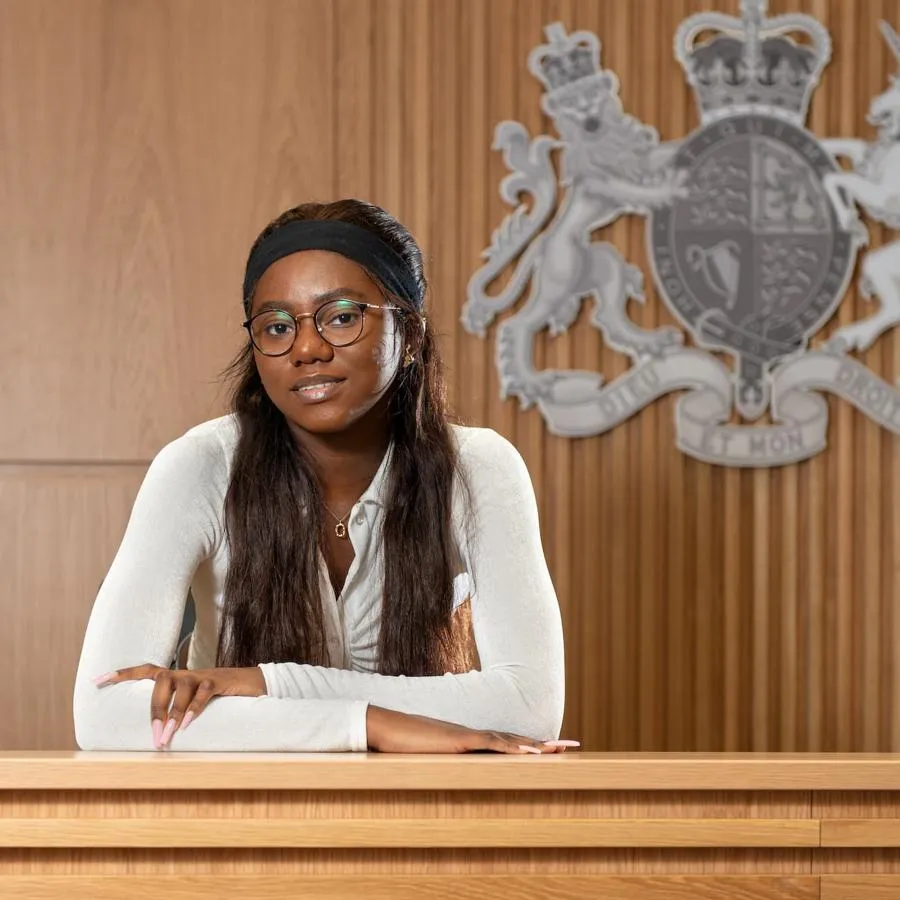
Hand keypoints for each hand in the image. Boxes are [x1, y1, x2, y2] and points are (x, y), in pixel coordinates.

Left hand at [93, 664, 266, 748]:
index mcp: (175, 678)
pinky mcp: (219, 681)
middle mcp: (185, 673)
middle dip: (154, 709)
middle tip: (154, 736)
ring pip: (181, 687)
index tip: (97, 681)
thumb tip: (155, 736)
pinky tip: (187, 725)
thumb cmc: (217, 697)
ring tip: (168, 735)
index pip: (144, 670)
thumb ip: (175, 712)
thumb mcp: (193, 704)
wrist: (253, 684)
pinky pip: (203, 692)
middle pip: (161, 680)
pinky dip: (194, 709)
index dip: (122, 674)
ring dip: (173, 713)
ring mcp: (202, 675)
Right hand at [365, 706, 578, 753]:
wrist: (385, 727)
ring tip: (560, 749)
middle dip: (544, 744)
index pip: (507, 743)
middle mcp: (474, 735)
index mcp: (469, 741)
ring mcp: (468, 735)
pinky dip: (513, 749)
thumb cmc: (403, 744)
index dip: (530, 746)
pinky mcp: (460, 740)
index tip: (552, 749)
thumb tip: (451, 770)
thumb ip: (444, 761)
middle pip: (516, 739)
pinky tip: (530, 754)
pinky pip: (492, 744)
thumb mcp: (429, 757)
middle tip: (572, 746)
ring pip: (510, 741)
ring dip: (536, 746)